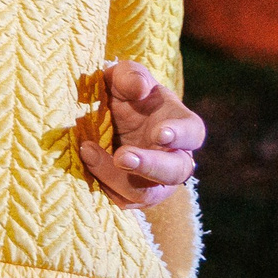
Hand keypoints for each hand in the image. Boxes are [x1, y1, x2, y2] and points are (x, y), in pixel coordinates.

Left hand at [79, 60, 205, 208]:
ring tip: (89, 152)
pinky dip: (103, 186)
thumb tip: (139, 89)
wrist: (105, 120)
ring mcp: (156, 182)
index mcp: (181, 126)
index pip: (193, 133)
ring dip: (118, 178)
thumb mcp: (124, 78)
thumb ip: (131, 76)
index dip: (180, 135)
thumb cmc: (125, 96)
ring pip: (146, 193)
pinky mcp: (133, 195)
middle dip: (149, 165)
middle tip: (122, 156)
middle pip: (175, 172)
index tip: (160, 133)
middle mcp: (175, 158)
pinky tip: (85, 166)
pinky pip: (123, 201)